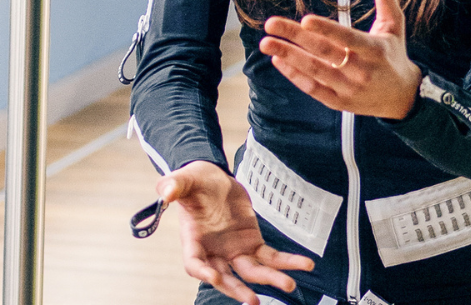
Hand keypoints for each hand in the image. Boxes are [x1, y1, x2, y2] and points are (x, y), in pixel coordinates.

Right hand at [158, 161, 312, 303]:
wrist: (213, 178)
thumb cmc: (194, 181)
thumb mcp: (182, 179)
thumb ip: (173, 185)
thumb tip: (166, 191)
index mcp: (193, 240)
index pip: (195, 264)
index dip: (204, 273)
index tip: (214, 277)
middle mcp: (214, 252)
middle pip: (226, 277)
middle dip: (239, 290)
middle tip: (253, 301)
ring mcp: (235, 250)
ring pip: (253, 272)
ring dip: (270, 279)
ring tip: (289, 285)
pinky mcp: (252, 244)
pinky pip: (271, 257)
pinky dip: (287, 262)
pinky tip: (304, 265)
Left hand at [259, 0, 421, 119]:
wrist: (403, 97)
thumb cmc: (393, 53)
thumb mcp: (394, 23)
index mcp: (375, 50)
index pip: (348, 39)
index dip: (326, 30)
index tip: (305, 19)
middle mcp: (362, 71)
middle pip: (324, 53)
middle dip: (295, 37)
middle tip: (270, 23)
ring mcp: (350, 89)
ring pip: (315, 71)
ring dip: (288, 56)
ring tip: (265, 42)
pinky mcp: (340, 102)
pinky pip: (313, 89)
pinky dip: (294, 76)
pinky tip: (277, 60)